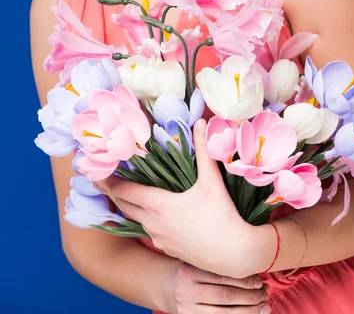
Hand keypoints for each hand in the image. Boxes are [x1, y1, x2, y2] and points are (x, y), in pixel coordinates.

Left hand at [93, 119, 262, 277]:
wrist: (234, 254)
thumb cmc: (222, 216)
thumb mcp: (211, 181)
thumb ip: (204, 150)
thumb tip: (200, 122)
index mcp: (159, 205)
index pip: (125, 191)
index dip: (108, 181)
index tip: (95, 173)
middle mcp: (153, 223)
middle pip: (124, 206)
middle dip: (112, 193)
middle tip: (100, 182)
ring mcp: (159, 238)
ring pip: (136, 220)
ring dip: (127, 206)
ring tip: (122, 195)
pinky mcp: (168, 249)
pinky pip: (149, 231)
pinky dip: (143, 219)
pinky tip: (150, 215)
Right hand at [162, 259, 270, 313]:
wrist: (164, 287)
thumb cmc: (188, 269)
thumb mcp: (196, 260)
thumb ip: (217, 263)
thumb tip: (252, 268)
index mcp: (189, 271)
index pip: (222, 276)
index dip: (244, 280)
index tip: (259, 280)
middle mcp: (186, 292)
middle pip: (225, 296)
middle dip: (249, 297)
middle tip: (265, 293)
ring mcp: (188, 310)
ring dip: (248, 311)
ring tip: (264, 306)